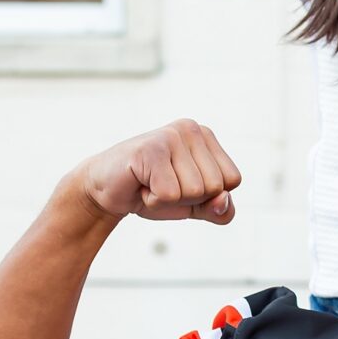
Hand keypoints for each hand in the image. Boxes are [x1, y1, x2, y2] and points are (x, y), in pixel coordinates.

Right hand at [75, 121, 240, 224]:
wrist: (104, 191)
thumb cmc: (151, 193)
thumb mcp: (194, 206)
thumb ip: (219, 209)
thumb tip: (223, 199)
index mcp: (207, 137)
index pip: (232, 181)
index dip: (207, 196)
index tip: (179, 185)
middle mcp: (192, 129)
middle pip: (215, 187)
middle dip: (187, 199)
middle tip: (161, 185)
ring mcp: (171, 136)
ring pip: (194, 191)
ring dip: (168, 199)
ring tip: (150, 184)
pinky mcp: (151, 149)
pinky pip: (169, 194)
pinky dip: (152, 200)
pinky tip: (139, 184)